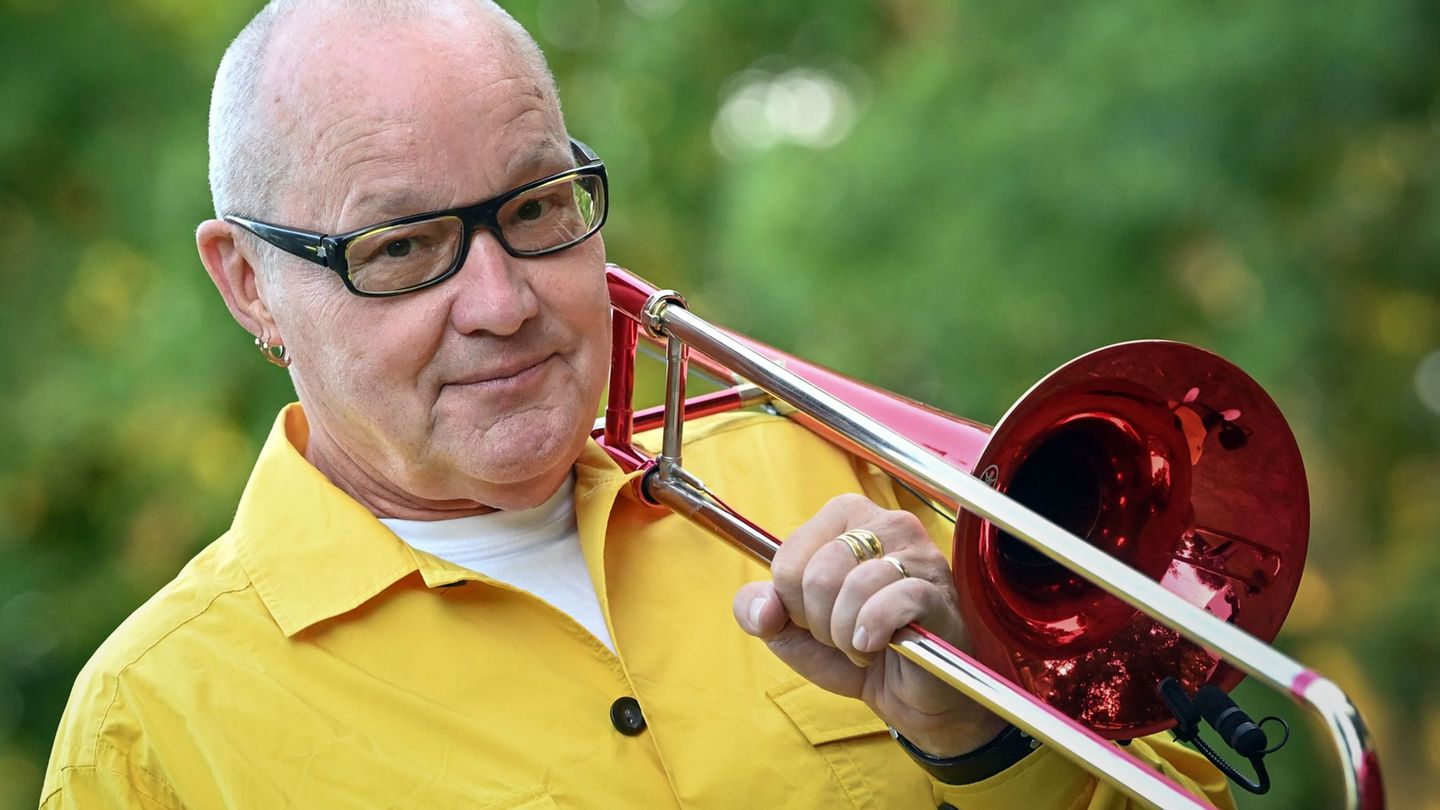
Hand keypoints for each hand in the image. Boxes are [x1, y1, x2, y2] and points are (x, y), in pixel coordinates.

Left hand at [732, 494, 1008, 756]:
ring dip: (846, 634)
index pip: (788, 558)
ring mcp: (918, 554)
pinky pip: (890, 603)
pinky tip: (875, 646)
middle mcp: (885, 522)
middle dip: (820, 622)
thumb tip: (761, 606)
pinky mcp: (937, 592)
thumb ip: (757, 610)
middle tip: (843, 635)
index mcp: (845, 517)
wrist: (911, 695)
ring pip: (854, 586)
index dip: (792, 604)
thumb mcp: (791, 631)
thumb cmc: (854, 649)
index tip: (817, 619)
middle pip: (819, 573)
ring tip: (862, 644)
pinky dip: (872, 633)